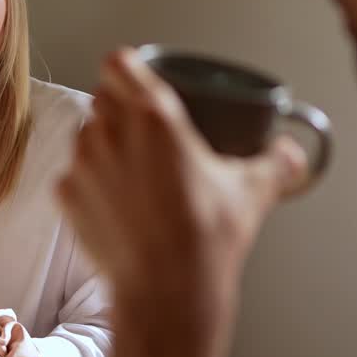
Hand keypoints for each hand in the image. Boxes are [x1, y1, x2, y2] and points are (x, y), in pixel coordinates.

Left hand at [59, 48, 307, 317]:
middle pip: (102, 98)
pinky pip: (72, 175)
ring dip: (102, 144)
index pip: (121, 64)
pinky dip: (89, 184)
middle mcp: (111, 131)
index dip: (126, 68)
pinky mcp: (65, 195)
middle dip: (118, 108)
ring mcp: (83, 162)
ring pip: (84, 134)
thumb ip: (276, 164)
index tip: (134, 78)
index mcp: (154, 116)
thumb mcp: (252, 192)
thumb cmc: (206, 239)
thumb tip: (291, 155)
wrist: (166, 292)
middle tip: (143, 133)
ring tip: (131, 173)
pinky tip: (115, 204)